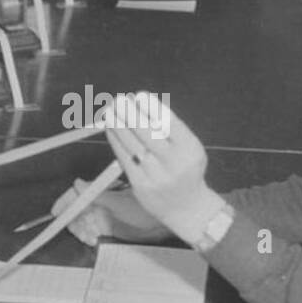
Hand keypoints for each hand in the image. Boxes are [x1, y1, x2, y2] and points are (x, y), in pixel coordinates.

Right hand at [50, 179, 166, 246]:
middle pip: (76, 209)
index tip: (57, 212)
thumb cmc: (147, 210)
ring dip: (80, 230)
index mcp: (103, 190)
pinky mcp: (106, 227)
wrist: (161, 226)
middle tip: (82, 229)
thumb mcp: (120, 203)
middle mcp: (100, 201)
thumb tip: (78, 185)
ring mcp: (102, 214)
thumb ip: (98, 195)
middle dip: (75, 220)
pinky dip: (86, 235)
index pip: (77, 194)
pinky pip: (88, 231)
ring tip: (90, 235)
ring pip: (80, 221)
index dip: (66, 202)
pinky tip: (92, 239)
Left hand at [104, 93, 226, 244]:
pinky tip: (111, 129)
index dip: (152, 108)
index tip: (139, 95)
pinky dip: (116, 141)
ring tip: (110, 111)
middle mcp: (175, 163)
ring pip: (133, 145)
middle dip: (131, 114)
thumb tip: (142, 104)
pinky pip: (125, 159)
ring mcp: (157, 176)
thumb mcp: (190, 148)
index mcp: (191, 149)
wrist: (187, 208)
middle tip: (119, 100)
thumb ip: (172, 130)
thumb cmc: (186, 170)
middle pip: (148, 133)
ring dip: (119, 125)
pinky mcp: (141, 185)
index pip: (170, 124)